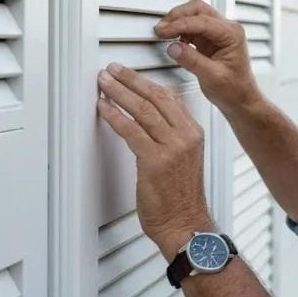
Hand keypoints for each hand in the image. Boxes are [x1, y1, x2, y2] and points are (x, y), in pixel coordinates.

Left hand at [96, 62, 213, 251]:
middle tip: (113, 70)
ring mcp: (171, 148)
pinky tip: (104, 109)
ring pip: (142, 110)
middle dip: (131, 80)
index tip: (130, 74)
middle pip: (155, 97)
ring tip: (104, 83)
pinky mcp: (154, 162)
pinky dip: (114, 116)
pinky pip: (131, 131)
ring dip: (119, 93)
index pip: (170, 97)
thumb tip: (152, 119)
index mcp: (193, 134)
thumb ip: (172, 137)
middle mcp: (185, 137)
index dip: (146, 82)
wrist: (186, 225)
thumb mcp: (186, 159)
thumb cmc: (182, 199)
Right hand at [153, 0, 260, 114]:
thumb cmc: (234, 90)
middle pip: (198, 9)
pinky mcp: (210, 39)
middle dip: (178, 16)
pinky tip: (175, 40)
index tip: (163, 31)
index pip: (202, 21)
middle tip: (162, 29)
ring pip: (195, 15)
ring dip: (178, 22)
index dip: (179, 24)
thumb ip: (192, 61)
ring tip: (165, 34)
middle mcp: (227, 29)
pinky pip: (193, 27)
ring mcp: (218, 33)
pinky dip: (181, 30)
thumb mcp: (212, 77)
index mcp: (232, 34)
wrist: (240, 100)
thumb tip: (173, 47)